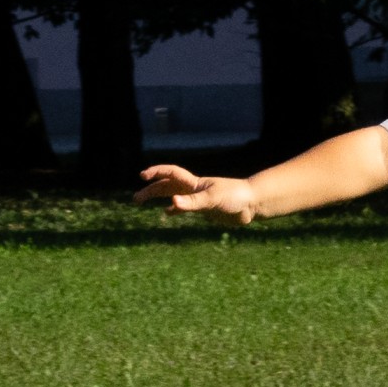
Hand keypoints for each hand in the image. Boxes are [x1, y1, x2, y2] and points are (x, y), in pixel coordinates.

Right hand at [134, 164, 257, 224]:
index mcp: (194, 183)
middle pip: (166, 186)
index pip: (170, 174)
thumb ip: (192, 203)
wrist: (252, 204)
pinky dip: (174, 209)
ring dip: (157, 197)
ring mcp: (198, 198)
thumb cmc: (235, 197)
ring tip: (141, 202)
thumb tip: (172, 204)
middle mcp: (194, 188)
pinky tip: (167, 213)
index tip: (142, 176)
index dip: (156, 172)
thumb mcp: (212, 200)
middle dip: (150, 190)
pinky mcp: (205, 208)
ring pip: (172, 195)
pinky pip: (184, 207)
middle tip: (135, 199)